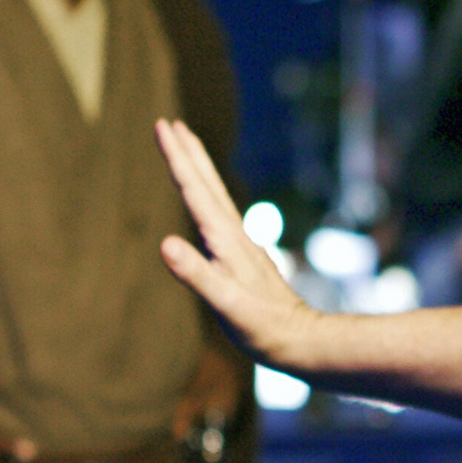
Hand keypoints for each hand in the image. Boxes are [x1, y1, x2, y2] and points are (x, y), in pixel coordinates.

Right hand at [156, 119, 326, 370]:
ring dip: (198, 170)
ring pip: (214, 196)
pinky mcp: (242, 257)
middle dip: (187, 152)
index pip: (196, 191)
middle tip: (169, 123)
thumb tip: (166, 243)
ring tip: (185, 148)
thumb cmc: (262, 327)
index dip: (177, 158)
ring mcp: (240, 244)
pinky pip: (218, 216)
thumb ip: (197, 274)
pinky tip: (205, 203)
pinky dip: (206, 198)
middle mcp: (234, 235)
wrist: (299, 340)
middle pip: (207, 184)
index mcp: (225, 240)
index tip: (163, 125)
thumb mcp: (225, 304)